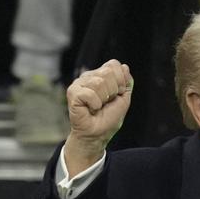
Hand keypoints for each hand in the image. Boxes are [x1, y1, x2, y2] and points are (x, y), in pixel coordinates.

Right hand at [64, 59, 133, 175]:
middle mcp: (88, 76)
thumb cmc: (108, 118)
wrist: (98, 135)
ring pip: (99, 82)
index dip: (121, 80)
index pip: (113, 64)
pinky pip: (90, 94)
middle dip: (113, 91)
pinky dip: (95, 104)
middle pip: (108, 72)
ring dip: (103, 99)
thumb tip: (125, 67)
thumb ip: (126, 82)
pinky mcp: (73, 93)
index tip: (117, 94)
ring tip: (97, 107)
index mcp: (100, 75)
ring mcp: (79, 83)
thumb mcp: (124, 98)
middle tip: (106, 103)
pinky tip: (90, 109)